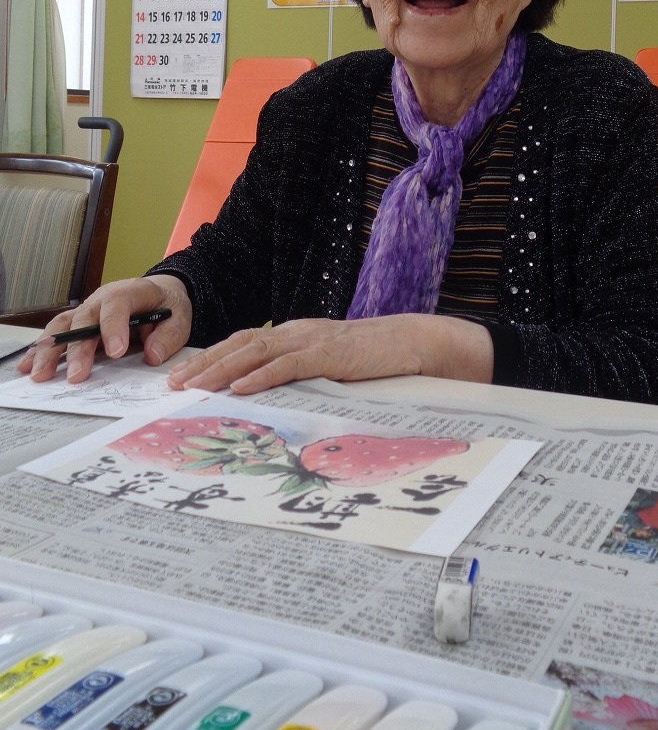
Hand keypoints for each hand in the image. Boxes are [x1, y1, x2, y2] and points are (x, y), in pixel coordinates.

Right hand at [18, 276, 192, 383]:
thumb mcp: (180, 317)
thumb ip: (169, 336)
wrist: (159, 294)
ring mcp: (87, 311)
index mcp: (130, 292)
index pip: (117, 305)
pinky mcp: (78, 324)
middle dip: (79, 348)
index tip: (116, 352)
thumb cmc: (167, 305)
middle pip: (83, 319)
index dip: (114, 327)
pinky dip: (40, 350)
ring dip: (50, 351)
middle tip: (77, 376)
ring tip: (41, 375)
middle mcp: (102, 299)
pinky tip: (27, 366)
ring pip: (63, 326)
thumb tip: (153, 355)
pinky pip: (56, 334)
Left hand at [166, 313, 493, 394]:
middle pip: (239, 345)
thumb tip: (273, 397)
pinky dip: (260, 376)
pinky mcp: (328, 354)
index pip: (244, 343)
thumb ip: (302, 374)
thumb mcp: (329, 366)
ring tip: (193, 387)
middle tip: (173, 384)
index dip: (212, 358)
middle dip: (204, 364)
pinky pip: (287, 365)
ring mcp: (311, 341)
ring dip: (220, 370)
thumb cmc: (373, 359)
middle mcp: (296, 332)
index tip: (184, 376)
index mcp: (294, 334)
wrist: (412, 342)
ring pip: (255, 352)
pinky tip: (239, 388)